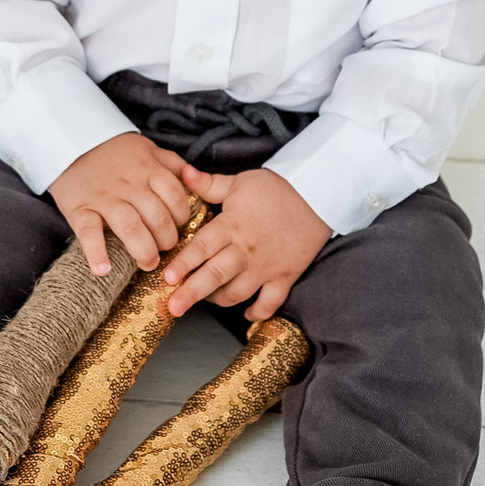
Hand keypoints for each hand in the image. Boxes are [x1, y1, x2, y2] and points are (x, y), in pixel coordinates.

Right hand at [48, 132, 195, 275]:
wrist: (71, 144)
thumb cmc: (114, 152)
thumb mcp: (147, 148)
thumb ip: (170, 163)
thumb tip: (195, 177)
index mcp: (148, 170)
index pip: (175, 196)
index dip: (181, 216)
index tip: (179, 226)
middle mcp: (129, 185)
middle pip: (156, 216)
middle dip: (166, 239)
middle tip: (164, 249)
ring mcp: (104, 198)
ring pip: (130, 227)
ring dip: (143, 250)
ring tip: (147, 263)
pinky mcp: (80, 209)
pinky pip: (89, 233)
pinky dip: (96, 252)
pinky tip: (103, 269)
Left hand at [161, 164, 329, 321]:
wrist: (317, 195)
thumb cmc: (276, 189)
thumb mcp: (239, 183)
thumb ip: (208, 184)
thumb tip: (183, 172)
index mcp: (232, 227)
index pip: (203, 248)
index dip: (184, 264)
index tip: (167, 278)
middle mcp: (246, 251)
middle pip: (216, 276)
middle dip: (192, 293)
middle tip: (174, 307)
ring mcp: (266, 267)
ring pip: (238, 292)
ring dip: (219, 300)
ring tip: (204, 301)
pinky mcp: (285, 276)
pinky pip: (270, 302)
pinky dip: (258, 311)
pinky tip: (246, 313)